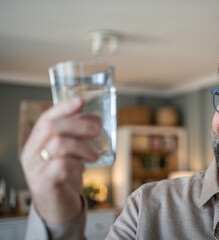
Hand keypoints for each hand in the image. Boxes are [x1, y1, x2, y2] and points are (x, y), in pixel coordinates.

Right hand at [21, 97, 100, 222]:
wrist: (57, 207)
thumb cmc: (64, 176)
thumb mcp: (68, 152)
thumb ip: (76, 136)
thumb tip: (97, 118)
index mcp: (36, 142)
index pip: (46, 118)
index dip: (64, 107)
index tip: (81, 100)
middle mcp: (31, 153)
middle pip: (52, 127)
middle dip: (79, 124)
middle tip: (98, 130)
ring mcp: (36, 169)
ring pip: (59, 145)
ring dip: (83, 147)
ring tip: (95, 156)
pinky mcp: (45, 184)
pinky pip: (61, 166)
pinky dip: (77, 164)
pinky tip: (82, 168)